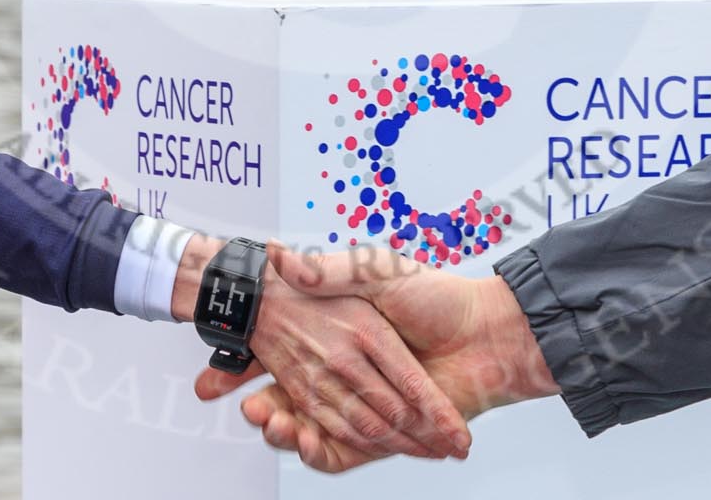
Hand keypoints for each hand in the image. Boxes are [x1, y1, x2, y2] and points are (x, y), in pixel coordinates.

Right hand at [203, 246, 557, 472]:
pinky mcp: (390, 434)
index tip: (220, 370)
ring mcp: (373, 407)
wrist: (491, 333)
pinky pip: (349, 451)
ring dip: (288, 431)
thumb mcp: (377, 268)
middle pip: (299, 399)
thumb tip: (280, 256)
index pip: (292, 359)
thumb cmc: (438, 296)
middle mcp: (356, 376)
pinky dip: (324, 453)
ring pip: (319, 427)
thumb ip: (331, 268)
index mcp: (349, 339)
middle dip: (266, 407)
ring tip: (266, 423)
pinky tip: (305, 443)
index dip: (255, 365)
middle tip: (238, 405)